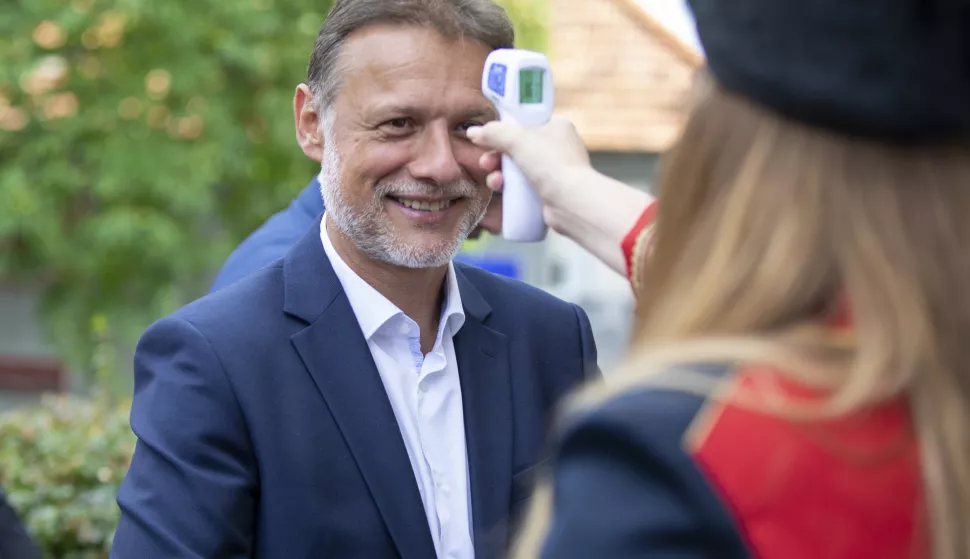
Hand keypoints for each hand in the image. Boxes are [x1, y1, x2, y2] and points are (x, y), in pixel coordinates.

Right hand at [466, 116, 591, 203]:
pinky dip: (510, 188)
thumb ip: (493, 133)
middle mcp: (558, 147)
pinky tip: (501, 190)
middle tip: (485, 163)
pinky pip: (523, 187)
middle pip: (518, 148)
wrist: (570, 202)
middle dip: (497, 156)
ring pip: (518, 169)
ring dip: (500, 173)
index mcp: (556, 127)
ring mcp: (554, 171)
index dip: (505, 131)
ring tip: (494, 181)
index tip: (489, 139)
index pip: (525, 124)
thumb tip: (472, 132)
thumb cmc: (549, 163)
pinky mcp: (549, 192)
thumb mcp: (517, 139)